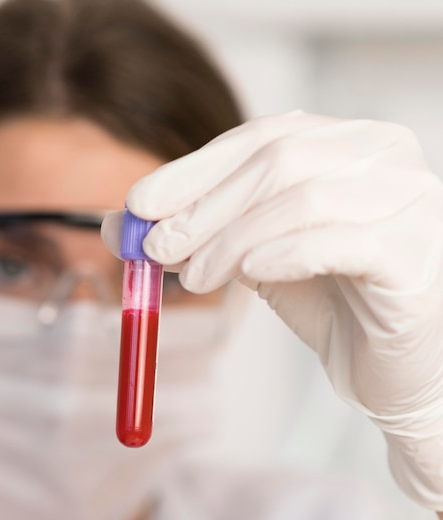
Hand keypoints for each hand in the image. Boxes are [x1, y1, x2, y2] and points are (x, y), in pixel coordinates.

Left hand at [102, 111, 442, 509]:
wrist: (394, 367)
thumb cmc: (332, 303)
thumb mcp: (253, 257)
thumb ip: (198, 234)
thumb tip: (119, 226)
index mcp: (345, 146)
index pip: (257, 139)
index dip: (191, 171)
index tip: (138, 206)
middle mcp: (383, 158)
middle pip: (275, 159)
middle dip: (203, 207)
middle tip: (156, 248)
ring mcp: (409, 201)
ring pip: (301, 196)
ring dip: (231, 237)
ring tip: (194, 278)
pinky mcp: (414, 253)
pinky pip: (340, 240)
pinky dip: (281, 253)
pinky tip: (246, 273)